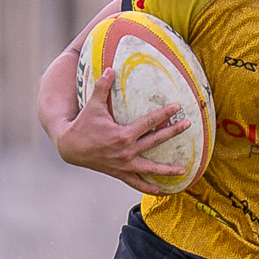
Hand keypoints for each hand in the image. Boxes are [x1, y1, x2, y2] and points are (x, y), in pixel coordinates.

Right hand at [54, 69, 189, 193]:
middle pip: (155, 141)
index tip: (177, 107)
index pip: (149, 122)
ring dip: (167, 170)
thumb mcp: (92, 106)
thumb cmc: (83, 125)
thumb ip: (102, 87)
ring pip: (150, 168)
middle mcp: (126, 151)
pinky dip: (148, 187)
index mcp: (123, 135)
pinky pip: (136, 182)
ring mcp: (124, 165)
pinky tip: (160, 190)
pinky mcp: (119, 173)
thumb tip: (110, 69)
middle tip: (188, 125)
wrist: (70, 147)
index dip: (164, 114)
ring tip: (184, 170)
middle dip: (173, 133)